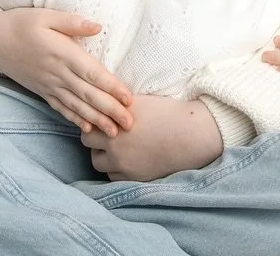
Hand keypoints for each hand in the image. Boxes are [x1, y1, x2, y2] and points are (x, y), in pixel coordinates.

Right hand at [0, 8, 132, 136]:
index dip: (111, 88)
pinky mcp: (42, 91)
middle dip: (110, 110)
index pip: (92, 74)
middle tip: (130, 124)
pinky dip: (74, 119)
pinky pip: (60, 108)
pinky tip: (86, 129)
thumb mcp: (46, 16)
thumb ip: (72, 22)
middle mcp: (57, 73)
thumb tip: (98, 26)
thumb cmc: (21, 23)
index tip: (129, 99)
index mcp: (62, 53)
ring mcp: (49, 85)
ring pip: (77, 106)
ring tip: (114, 133)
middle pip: (88, 95)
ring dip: (97, 120)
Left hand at [81, 95, 221, 181]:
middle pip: (88, 143)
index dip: (94, 120)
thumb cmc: (167, 112)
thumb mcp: (137, 101)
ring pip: (98, 162)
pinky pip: (113, 177)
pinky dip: (116, 169)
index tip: (102, 118)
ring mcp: (123, 163)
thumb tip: (101, 102)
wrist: (190, 134)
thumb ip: (116, 105)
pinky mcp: (134, 177)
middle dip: (95, 138)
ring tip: (116, 147)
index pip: (89, 123)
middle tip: (107, 133)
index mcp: (114, 121)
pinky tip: (127, 159)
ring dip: (103, 155)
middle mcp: (114, 143)